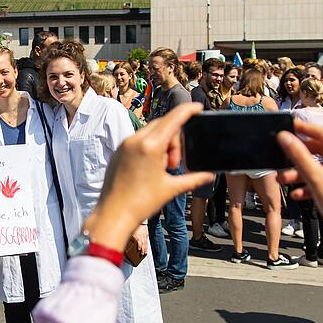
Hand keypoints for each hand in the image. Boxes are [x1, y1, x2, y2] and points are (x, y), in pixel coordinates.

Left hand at [83, 103, 214, 251]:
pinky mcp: (118, 152)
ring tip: (162, 169)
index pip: (174, 118)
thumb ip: (193, 178)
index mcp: (151, 146)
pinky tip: (150, 169)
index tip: (197, 107)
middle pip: (163, 125)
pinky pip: (138, 141)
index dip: (188, 110)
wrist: (113, 216)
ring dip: (162, 145)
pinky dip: (149, 148)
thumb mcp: (171, 189)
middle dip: (174, 140)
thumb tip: (208, 175)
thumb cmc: (140, 203)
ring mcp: (124, 145)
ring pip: (150, 132)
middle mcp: (135, 140)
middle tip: (174, 164)